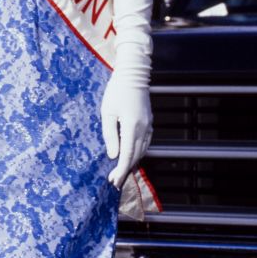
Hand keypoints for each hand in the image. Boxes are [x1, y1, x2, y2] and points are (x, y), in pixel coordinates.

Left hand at [101, 66, 151, 188]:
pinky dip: (137, 153)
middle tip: (114, 181)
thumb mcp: (107, 112)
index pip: (127, 155)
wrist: (133, 75)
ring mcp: (149, 126)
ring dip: (131, 163)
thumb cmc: (116, 91)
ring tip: (120, 172)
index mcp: (132, 127)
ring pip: (142, 151)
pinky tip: (129, 157)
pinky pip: (145, 143)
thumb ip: (110, 134)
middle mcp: (144, 129)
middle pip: (135, 156)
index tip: (113, 181)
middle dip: (125, 170)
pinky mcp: (149, 123)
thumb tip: (113, 155)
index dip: (120, 170)